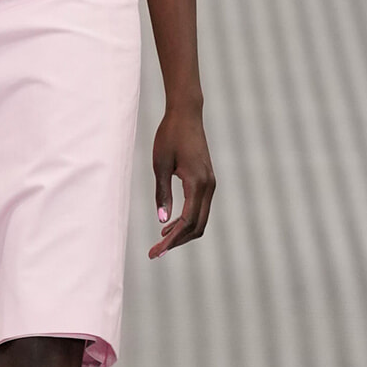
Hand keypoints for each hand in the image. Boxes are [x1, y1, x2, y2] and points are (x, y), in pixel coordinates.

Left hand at [149, 104, 214, 257]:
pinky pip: (200, 208)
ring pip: (200, 219)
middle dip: (177, 241)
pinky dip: (186, 220)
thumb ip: (162, 193)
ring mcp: (210, 184)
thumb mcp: (159, 165)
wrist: (186, 114)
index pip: (187, 222)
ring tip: (160, 239)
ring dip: (182, 232)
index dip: (172, 240)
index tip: (156, 252)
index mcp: (197, 183)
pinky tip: (168, 223)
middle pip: (197, 226)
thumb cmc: (170, 136)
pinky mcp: (207, 180)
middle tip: (156, 252)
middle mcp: (209, 186)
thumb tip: (161, 220)